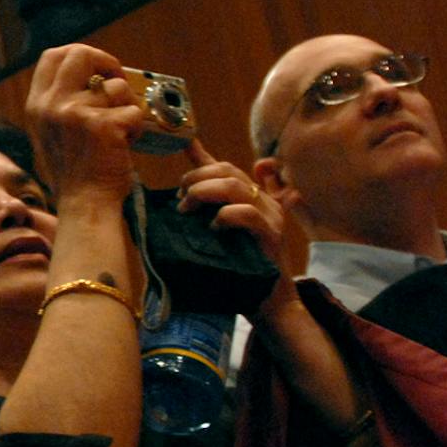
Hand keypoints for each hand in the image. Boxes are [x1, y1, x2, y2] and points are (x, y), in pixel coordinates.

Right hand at [24, 43, 142, 211]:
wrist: (85, 205)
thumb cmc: (75, 173)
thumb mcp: (51, 133)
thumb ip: (60, 104)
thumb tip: (90, 77)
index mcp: (37, 105)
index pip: (52, 56)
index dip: (79, 54)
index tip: (95, 69)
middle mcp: (52, 105)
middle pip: (80, 54)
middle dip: (106, 62)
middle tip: (116, 81)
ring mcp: (76, 113)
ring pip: (116, 86)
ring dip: (127, 104)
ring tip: (122, 128)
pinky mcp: (103, 126)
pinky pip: (133, 110)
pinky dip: (138, 126)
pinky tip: (128, 143)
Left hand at [177, 138, 306, 322]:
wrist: (269, 304)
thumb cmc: (240, 272)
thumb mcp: (216, 240)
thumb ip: (202, 218)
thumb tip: (174, 205)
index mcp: (249, 198)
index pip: (223, 167)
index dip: (200, 154)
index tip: (180, 143)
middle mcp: (263, 201)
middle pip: (227, 170)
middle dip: (196, 178)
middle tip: (179, 198)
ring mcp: (270, 217)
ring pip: (234, 187)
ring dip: (203, 192)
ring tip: (187, 210)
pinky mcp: (272, 236)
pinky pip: (247, 214)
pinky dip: (225, 216)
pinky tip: (213, 227)